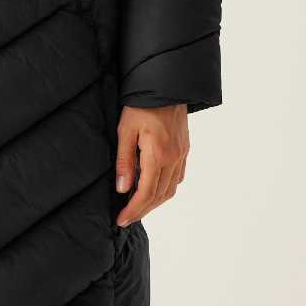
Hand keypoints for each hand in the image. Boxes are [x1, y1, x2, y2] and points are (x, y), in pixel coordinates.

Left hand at [113, 103, 188, 226]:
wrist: (165, 86)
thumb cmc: (141, 105)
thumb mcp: (125, 130)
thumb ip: (124, 161)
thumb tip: (122, 189)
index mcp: (158, 155)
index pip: (146, 193)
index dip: (133, 210)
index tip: (121, 219)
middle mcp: (174, 159)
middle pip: (159, 196)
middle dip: (142, 210)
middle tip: (126, 218)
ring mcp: (182, 155)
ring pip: (170, 189)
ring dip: (154, 202)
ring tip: (137, 207)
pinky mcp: (184, 150)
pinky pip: (177, 178)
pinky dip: (165, 189)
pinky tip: (153, 189)